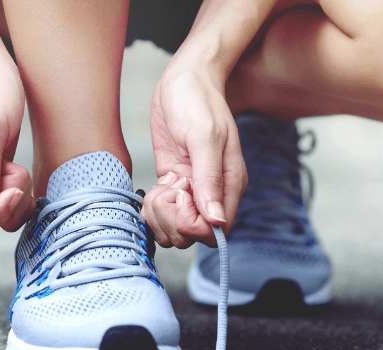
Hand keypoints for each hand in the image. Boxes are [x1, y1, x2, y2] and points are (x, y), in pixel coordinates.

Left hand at [142, 67, 246, 247]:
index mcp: (230, 184)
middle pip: (192, 235)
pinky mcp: (174, 184)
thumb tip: (215, 220)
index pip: (216, 231)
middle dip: (172, 220)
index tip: (180, 194)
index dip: (192, 224)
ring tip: (160, 188)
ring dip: (160, 215)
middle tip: (167, 189)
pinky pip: (163, 213)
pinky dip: (153, 208)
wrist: (184, 80)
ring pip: (175, 229)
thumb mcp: (203, 136)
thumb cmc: (197, 101)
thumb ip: (209, 178)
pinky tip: (155, 188)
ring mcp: (192, 190)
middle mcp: (213, 193)